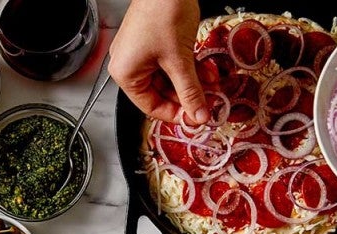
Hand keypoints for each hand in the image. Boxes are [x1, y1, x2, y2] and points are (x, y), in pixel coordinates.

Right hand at [109, 0, 208, 123]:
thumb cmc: (163, 12)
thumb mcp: (180, 60)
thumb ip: (191, 91)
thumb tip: (199, 115)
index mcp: (126, 74)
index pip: (151, 107)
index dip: (176, 114)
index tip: (196, 117)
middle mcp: (128, 65)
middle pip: (160, 93)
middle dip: (187, 96)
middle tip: (208, 101)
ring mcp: (139, 53)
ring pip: (168, 78)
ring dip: (190, 82)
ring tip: (211, 83)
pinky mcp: (152, 42)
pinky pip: (169, 63)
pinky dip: (186, 67)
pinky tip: (204, 69)